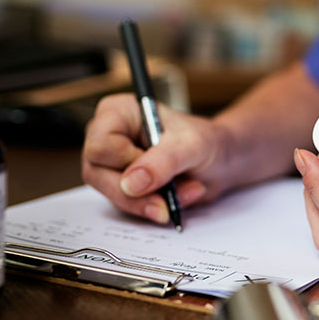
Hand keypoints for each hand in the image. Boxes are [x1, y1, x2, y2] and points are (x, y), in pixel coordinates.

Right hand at [82, 93, 233, 223]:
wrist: (220, 162)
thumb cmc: (205, 141)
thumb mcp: (190, 146)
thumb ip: (162, 162)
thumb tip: (131, 184)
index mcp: (116, 112)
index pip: (100, 146)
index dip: (127, 162)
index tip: (158, 165)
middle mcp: (106, 137)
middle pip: (98, 175)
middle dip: (140, 191)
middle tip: (172, 194)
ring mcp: (110, 165)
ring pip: (113, 196)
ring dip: (153, 201)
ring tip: (185, 188)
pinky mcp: (121, 188)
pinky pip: (127, 208)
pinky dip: (156, 207)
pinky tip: (178, 196)